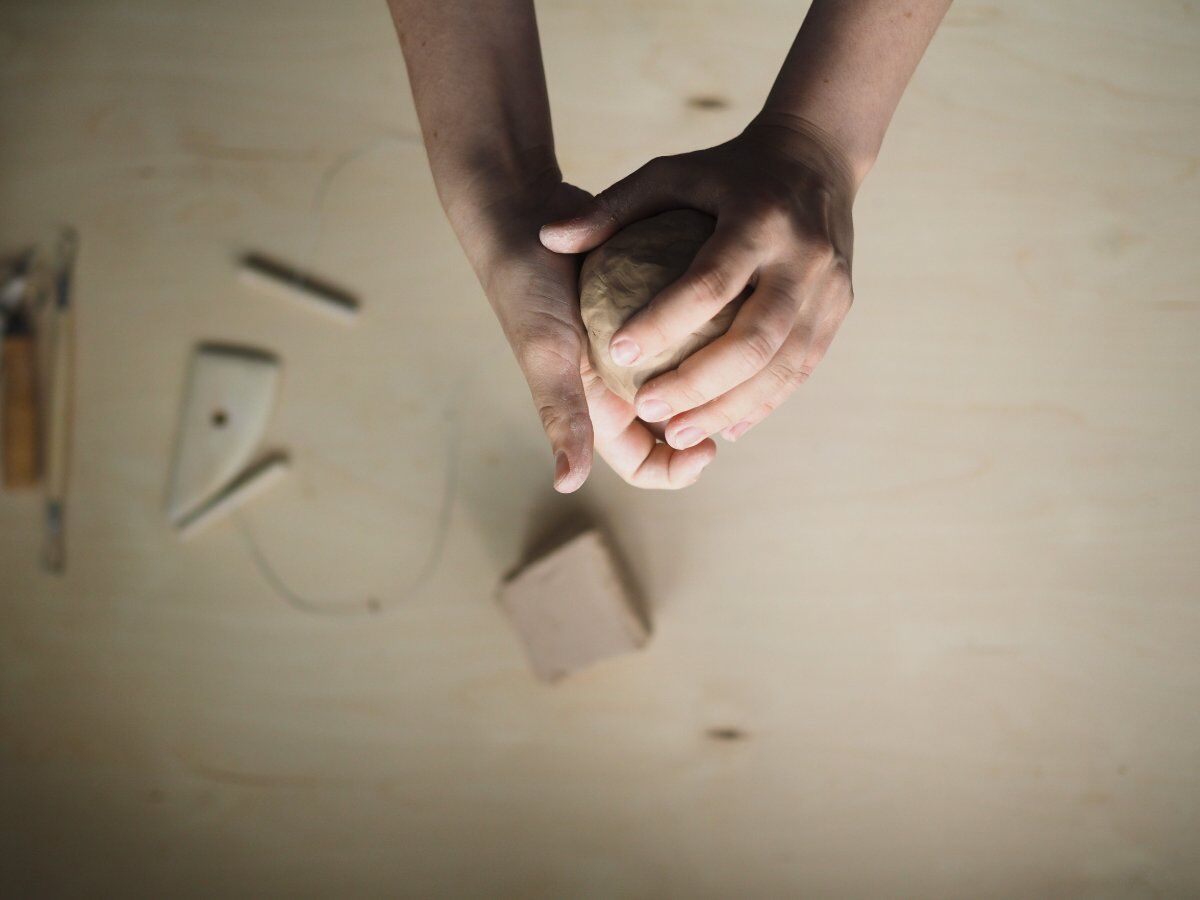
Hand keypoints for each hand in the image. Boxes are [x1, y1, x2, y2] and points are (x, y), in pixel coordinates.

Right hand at [473, 176, 716, 491]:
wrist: (525, 217)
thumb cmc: (527, 287)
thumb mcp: (547, 352)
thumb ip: (562, 414)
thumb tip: (568, 483)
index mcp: (596, 411)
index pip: (644, 463)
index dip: (677, 469)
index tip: (708, 448)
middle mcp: (622, 387)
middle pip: (679, 428)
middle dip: (711, 424)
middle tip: (738, 404)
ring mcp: (642, 349)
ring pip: (694, 380)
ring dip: (720, 379)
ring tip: (748, 365)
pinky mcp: (657, 310)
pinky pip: (698, 331)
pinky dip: (719, 330)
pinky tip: (746, 316)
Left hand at [539, 113, 856, 448]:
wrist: (818, 156)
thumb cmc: (724, 172)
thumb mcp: (668, 175)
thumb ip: (609, 210)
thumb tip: (548, 239)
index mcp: (759, 218)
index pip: (709, 282)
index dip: (663, 322)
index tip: (617, 352)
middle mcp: (804, 256)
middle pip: (754, 339)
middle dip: (699, 384)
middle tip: (650, 412)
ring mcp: (830, 286)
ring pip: (782, 365)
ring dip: (732, 407)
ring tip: (681, 434)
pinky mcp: (840, 308)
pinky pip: (802, 367)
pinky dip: (765, 401)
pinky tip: (725, 426)